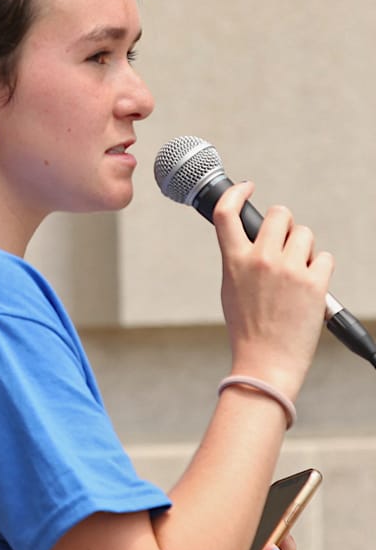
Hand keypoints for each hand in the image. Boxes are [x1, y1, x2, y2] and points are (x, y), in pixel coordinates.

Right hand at [213, 182, 333, 398]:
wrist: (266, 362)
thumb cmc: (248, 330)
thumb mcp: (231, 289)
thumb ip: (240, 260)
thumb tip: (255, 239)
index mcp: (234, 261)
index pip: (226, 213)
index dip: (237, 192)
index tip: (247, 187)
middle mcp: (260, 260)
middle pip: (279, 214)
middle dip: (284, 225)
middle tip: (284, 244)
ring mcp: (288, 269)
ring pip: (305, 234)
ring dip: (303, 249)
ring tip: (295, 275)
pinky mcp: (313, 282)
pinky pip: (323, 258)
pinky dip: (319, 271)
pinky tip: (308, 290)